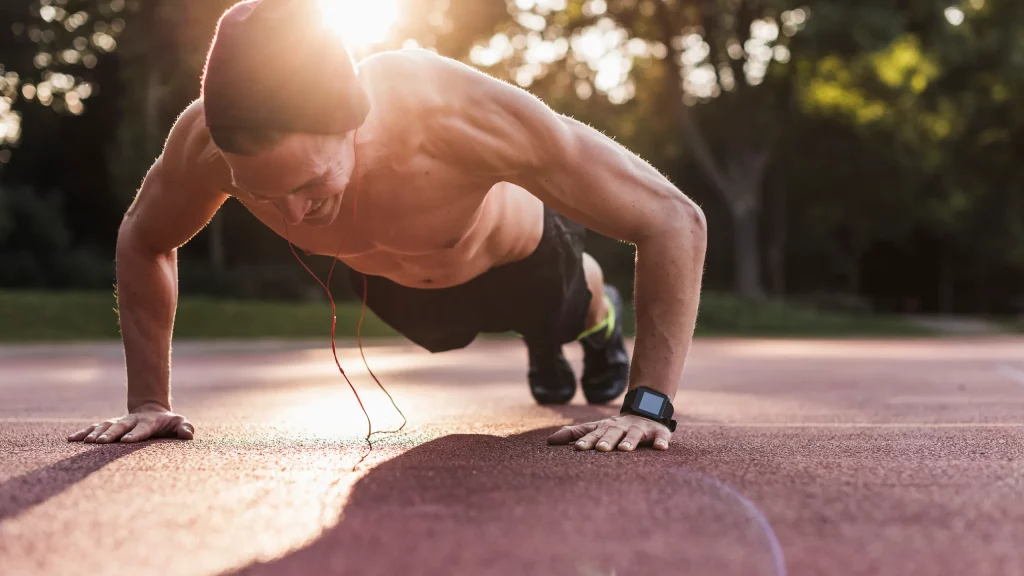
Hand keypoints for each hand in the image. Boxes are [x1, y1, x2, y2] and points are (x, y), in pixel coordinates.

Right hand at [67, 404, 194, 443]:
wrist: (151, 411)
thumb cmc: (168, 422)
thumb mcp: (179, 423)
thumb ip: (185, 428)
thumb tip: (188, 435)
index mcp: (148, 422)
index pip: (142, 429)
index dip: (135, 434)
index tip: (127, 441)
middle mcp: (131, 421)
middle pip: (120, 426)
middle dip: (111, 434)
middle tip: (101, 442)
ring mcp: (118, 422)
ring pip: (104, 426)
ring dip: (95, 433)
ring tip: (87, 443)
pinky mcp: (108, 426)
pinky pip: (94, 428)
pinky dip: (82, 433)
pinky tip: (71, 440)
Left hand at [547, 413, 671, 451]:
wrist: (646, 412)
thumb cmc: (616, 428)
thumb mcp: (596, 429)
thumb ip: (574, 434)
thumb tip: (549, 441)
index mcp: (606, 428)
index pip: (594, 434)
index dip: (586, 441)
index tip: (578, 448)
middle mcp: (622, 428)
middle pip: (613, 433)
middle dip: (607, 440)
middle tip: (601, 449)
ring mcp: (640, 429)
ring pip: (635, 434)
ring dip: (630, 441)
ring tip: (625, 450)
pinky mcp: (658, 432)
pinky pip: (660, 437)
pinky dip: (661, 441)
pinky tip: (660, 448)